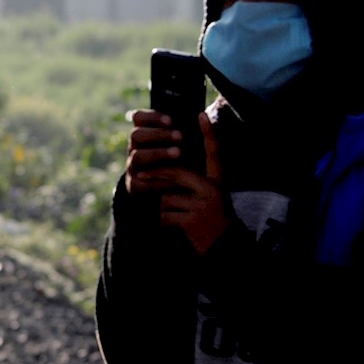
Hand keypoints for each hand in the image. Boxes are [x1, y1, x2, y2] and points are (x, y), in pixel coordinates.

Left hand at [125, 108, 226, 254]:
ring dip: (163, 208)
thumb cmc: (212, 220)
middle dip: (157, 177)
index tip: (202, 114)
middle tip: (141, 178)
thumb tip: (166, 168)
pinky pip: (164, 215)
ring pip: (166, 196)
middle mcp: (213, 190)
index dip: (209, 134)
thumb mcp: (209, 197)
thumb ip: (194, 182)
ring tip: (176, 217)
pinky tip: (173, 229)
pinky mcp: (192, 221)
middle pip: (176, 173)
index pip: (214, 153)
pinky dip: (163, 223)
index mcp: (218, 181)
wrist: (223, 248)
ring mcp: (203, 205)